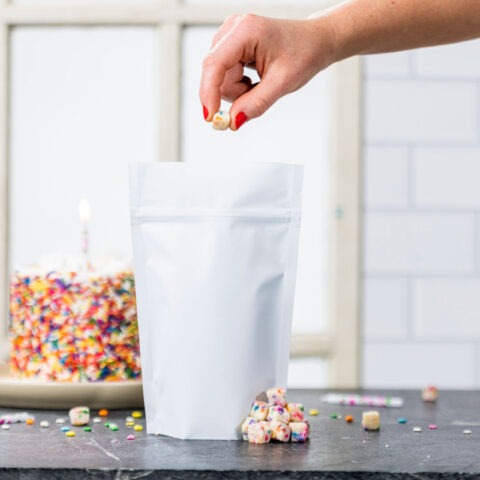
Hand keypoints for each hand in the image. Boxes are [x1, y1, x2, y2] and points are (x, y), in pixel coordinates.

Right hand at [199, 14, 336, 129]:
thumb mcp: (282, 83)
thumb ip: (256, 104)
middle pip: (216, 75)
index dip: (208, 93)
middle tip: (259, 95)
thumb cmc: (303, 55)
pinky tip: (255, 79)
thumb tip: (233, 122)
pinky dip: (239, 85)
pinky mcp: (230, 46)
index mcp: (246, 30)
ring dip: (239, 91)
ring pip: (220, 79)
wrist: (315, 42)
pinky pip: (224, 76)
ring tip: (261, 83)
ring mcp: (229, 36)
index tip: (210, 118)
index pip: (215, 64)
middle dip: (234, 94)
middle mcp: (233, 28)